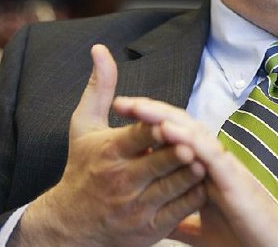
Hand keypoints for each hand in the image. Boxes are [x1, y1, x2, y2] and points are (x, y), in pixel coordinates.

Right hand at [13, 45, 206, 245]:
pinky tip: (204, 181)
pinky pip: (179, 210)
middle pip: (159, 163)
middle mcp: (121, 181)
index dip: (155, 129)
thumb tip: (100, 49)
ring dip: (192, 173)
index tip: (170, 122)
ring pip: (173, 187)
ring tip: (206, 160)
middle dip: (178, 153)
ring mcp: (136, 207)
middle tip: (195, 144)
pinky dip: (194, 195)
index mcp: (109, 152)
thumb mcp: (83, 126)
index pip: (137, 137)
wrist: (70, 224)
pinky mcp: (149, 228)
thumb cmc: (81, 167)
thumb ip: (99, 87)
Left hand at [114, 97, 277, 246]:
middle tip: (121, 102)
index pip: (172, 137)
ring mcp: (223, 165)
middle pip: (178, 126)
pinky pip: (206, 150)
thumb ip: (180, 216)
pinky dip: (187, 137)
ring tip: (137, 106)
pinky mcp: (232, 175)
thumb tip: (158, 220)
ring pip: (191, 131)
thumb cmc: (241, 237)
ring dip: (163, 116)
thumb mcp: (199, 228)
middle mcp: (212, 160)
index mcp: (202, 169)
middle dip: (149, 112)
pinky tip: (167, 128)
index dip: (146, 126)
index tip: (120, 118)